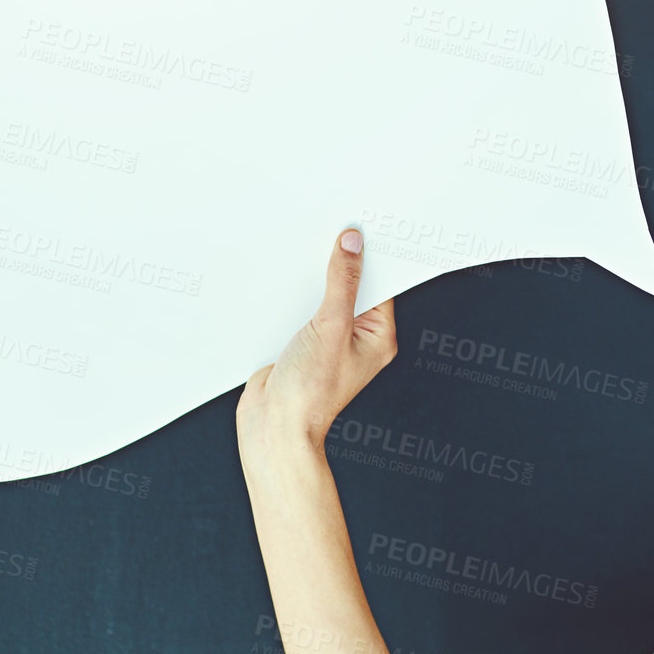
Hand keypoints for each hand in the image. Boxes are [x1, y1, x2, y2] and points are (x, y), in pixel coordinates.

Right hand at [237, 228, 397, 456]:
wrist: (273, 427)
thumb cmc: (311, 393)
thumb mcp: (331, 327)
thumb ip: (342, 284)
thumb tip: (352, 246)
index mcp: (378, 336)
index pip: (381, 284)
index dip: (371, 256)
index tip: (361, 227)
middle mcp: (355, 337)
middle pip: (351, 287)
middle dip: (339, 263)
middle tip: (331, 230)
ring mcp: (327, 340)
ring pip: (323, 296)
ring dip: (312, 279)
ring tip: (303, 251)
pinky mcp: (300, 343)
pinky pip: (300, 309)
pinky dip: (292, 295)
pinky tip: (282, 279)